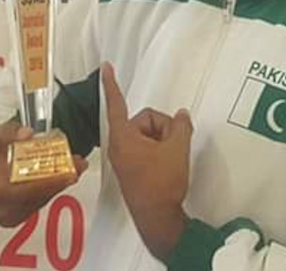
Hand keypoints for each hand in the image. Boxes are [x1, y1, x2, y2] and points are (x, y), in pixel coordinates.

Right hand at [0, 121, 87, 226]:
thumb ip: (9, 131)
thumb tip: (28, 133)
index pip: (29, 191)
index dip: (52, 182)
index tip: (71, 172)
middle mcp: (2, 210)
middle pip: (39, 196)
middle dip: (62, 180)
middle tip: (80, 164)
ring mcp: (9, 217)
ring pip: (41, 201)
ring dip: (59, 184)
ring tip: (76, 167)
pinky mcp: (14, 218)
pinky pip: (37, 204)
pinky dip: (50, 189)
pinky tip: (62, 176)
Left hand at [102, 62, 192, 260]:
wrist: (158, 219)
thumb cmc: (162, 183)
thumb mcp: (178, 148)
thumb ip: (180, 125)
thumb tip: (181, 116)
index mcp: (124, 136)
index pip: (117, 103)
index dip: (111, 84)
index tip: (104, 67)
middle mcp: (119, 145)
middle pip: (145, 120)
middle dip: (163, 128)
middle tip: (174, 146)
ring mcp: (124, 158)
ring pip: (148, 134)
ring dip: (163, 141)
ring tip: (170, 158)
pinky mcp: (131, 168)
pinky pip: (146, 147)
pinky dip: (159, 150)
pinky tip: (167, 163)